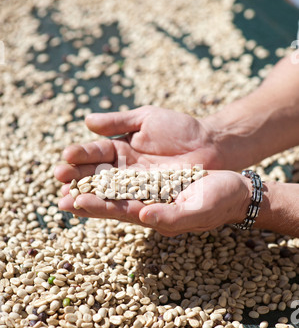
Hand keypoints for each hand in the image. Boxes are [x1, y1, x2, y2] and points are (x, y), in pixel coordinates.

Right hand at [54, 105, 224, 190]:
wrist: (211, 144)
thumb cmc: (180, 128)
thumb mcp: (147, 118)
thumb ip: (119, 121)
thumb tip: (87, 121)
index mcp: (121, 149)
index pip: (96, 153)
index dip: (81, 156)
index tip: (66, 158)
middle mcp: (124, 170)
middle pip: (96, 176)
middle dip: (77, 178)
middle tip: (59, 181)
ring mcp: (137, 186)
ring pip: (108, 193)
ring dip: (88, 197)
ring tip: (68, 201)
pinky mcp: (151, 199)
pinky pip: (129, 203)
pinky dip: (112, 206)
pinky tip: (96, 209)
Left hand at [56, 170, 251, 236]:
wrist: (232, 185)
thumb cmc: (218, 202)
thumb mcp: (197, 210)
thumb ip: (170, 215)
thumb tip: (143, 215)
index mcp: (151, 214)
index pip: (117, 211)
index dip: (96, 207)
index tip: (74, 201)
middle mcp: (143, 200)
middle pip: (107, 197)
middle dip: (83, 193)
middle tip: (58, 189)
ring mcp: (146, 183)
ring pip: (112, 180)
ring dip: (89, 175)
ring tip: (64, 170)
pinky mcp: (151, 168)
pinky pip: (126, 163)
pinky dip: (108, 159)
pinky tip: (91, 154)